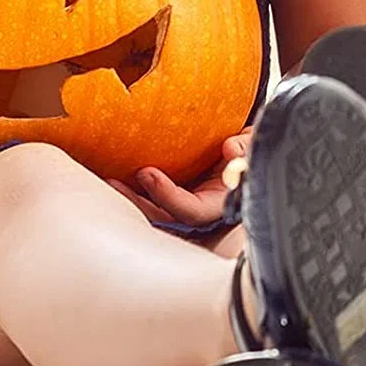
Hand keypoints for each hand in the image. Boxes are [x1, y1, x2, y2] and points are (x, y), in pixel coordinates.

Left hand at [107, 130, 251, 227]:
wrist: (249, 148)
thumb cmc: (253, 150)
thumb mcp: (256, 146)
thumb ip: (246, 147)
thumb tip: (228, 146)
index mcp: (222, 204)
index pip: (190, 211)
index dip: (166, 196)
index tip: (147, 173)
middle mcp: (203, 210)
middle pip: (165, 219)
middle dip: (137, 204)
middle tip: (113, 182)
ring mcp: (189, 204)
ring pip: (156, 213)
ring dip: (132, 199)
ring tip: (109, 180)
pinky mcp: (180, 194)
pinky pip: (154, 199)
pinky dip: (138, 191)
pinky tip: (120, 175)